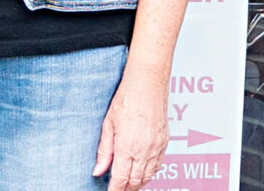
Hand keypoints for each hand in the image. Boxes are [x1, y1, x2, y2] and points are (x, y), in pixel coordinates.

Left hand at [93, 69, 168, 190]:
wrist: (148, 82)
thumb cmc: (127, 97)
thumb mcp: (108, 124)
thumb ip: (104, 151)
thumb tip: (98, 170)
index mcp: (127, 146)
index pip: (120, 179)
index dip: (115, 189)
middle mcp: (144, 150)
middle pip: (135, 181)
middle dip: (126, 189)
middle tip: (118, 189)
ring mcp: (156, 146)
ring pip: (148, 175)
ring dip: (138, 183)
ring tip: (129, 185)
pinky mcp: (164, 141)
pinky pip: (158, 165)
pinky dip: (150, 173)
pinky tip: (143, 172)